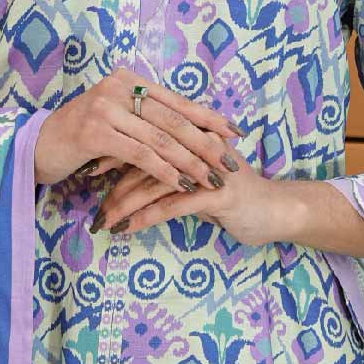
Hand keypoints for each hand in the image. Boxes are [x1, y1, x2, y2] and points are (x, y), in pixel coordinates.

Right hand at [34, 68, 243, 192]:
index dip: (208, 117)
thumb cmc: (80, 138)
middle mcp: (119, 87)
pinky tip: (180, 184)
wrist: (36, 147)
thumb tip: (191, 132)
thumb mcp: (116, 121)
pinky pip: (140, 154)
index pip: (177, 100)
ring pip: (161, 139)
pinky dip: (164, 171)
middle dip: (206, 145)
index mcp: (129, 80)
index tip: (234, 134)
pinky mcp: (95, 132)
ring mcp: (106, 107)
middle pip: (174, 119)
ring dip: (190, 163)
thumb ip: (146, 120)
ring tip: (211, 180)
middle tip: (229, 164)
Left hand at [96, 150, 282, 247]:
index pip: (144, 139)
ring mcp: (208, 167)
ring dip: (123, 205)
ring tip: (104, 222)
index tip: (88, 171)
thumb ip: (167, 170)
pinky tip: (127, 229)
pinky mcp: (217, 193)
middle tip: (91, 205)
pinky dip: (145, 217)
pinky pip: (171, 205)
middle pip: (144, 161)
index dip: (114, 155)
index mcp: (191, 135)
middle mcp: (197, 144)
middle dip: (113, 185)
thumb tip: (127, 175)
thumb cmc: (232, 197)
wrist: (274, 210)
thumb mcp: (196, 179)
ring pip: (153, 183)